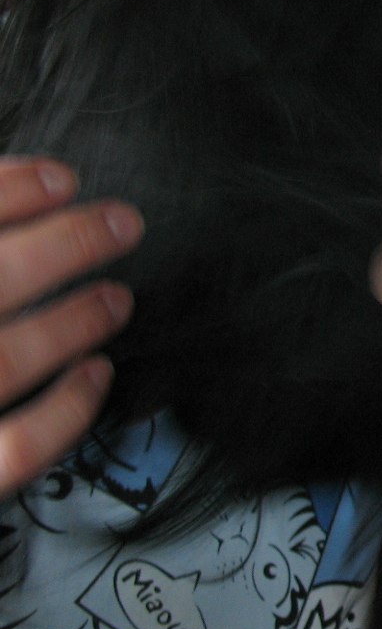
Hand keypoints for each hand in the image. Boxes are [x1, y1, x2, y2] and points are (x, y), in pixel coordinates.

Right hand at [0, 159, 141, 492]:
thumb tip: (11, 192)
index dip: (4, 191)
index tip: (59, 177)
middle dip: (60, 246)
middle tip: (122, 223)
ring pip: (1, 362)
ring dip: (70, 321)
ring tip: (117, 296)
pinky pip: (11, 450)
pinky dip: (64, 411)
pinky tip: (96, 374)